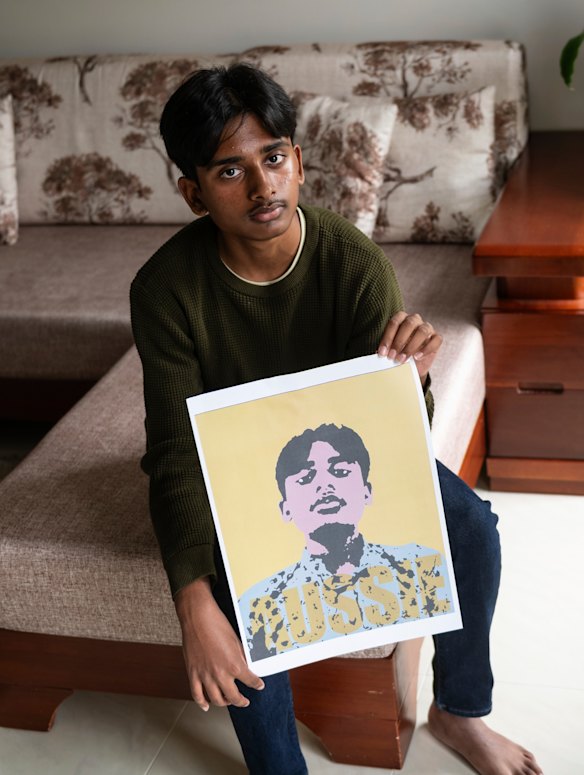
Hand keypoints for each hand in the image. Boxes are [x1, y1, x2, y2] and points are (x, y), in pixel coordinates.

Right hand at [175, 577, 264, 710]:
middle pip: (233, 697)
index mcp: (234, 665)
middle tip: (245, 701)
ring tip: (229, 701)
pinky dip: (202, 703)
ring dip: (225, 703)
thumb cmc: (217, 624)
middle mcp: (220, 674)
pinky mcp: (193, 673)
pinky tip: (207, 706)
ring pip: (216, 699)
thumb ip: (241, 657)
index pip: (250, 681)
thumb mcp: (236, 640)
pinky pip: (197, 694)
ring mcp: (205, 675)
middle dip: (241, 701)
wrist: (197, 617)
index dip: (257, 684)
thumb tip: (245, 666)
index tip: (259, 686)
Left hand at [377, 311, 441, 384]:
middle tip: (392, 356)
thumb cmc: (399, 353)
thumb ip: (386, 349)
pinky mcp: (436, 338)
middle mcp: (414, 320)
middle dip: (399, 341)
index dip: (387, 337)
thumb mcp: (390, 350)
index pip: (394, 322)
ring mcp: (427, 328)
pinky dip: (426, 349)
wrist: (413, 365)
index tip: (382, 352)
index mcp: (401, 318)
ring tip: (402, 359)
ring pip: (422, 331)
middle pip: (408, 324)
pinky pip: (435, 340)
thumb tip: (379, 354)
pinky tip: (417, 357)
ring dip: (411, 346)